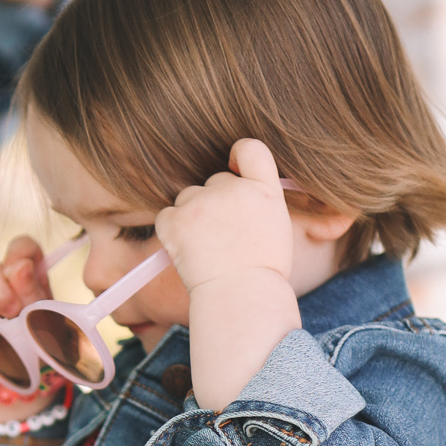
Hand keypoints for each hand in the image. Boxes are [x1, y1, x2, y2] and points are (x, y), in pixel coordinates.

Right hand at [0, 233, 53, 338]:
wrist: (32, 378)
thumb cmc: (48, 345)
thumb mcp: (54, 324)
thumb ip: (39, 296)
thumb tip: (20, 268)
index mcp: (29, 278)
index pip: (21, 248)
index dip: (19, 253)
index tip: (23, 270)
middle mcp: (1, 284)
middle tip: (12, 311)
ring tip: (5, 344)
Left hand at [155, 137, 292, 293]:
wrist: (241, 297)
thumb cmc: (262, 272)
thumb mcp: (278, 227)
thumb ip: (260, 200)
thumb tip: (240, 190)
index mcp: (264, 189)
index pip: (251, 148)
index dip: (239, 155)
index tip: (235, 168)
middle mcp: (232, 188)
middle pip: (217, 180)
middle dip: (218, 202)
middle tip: (226, 238)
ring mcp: (202, 203)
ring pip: (190, 197)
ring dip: (194, 216)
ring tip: (209, 249)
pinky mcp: (176, 220)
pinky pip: (168, 215)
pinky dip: (173, 230)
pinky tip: (189, 251)